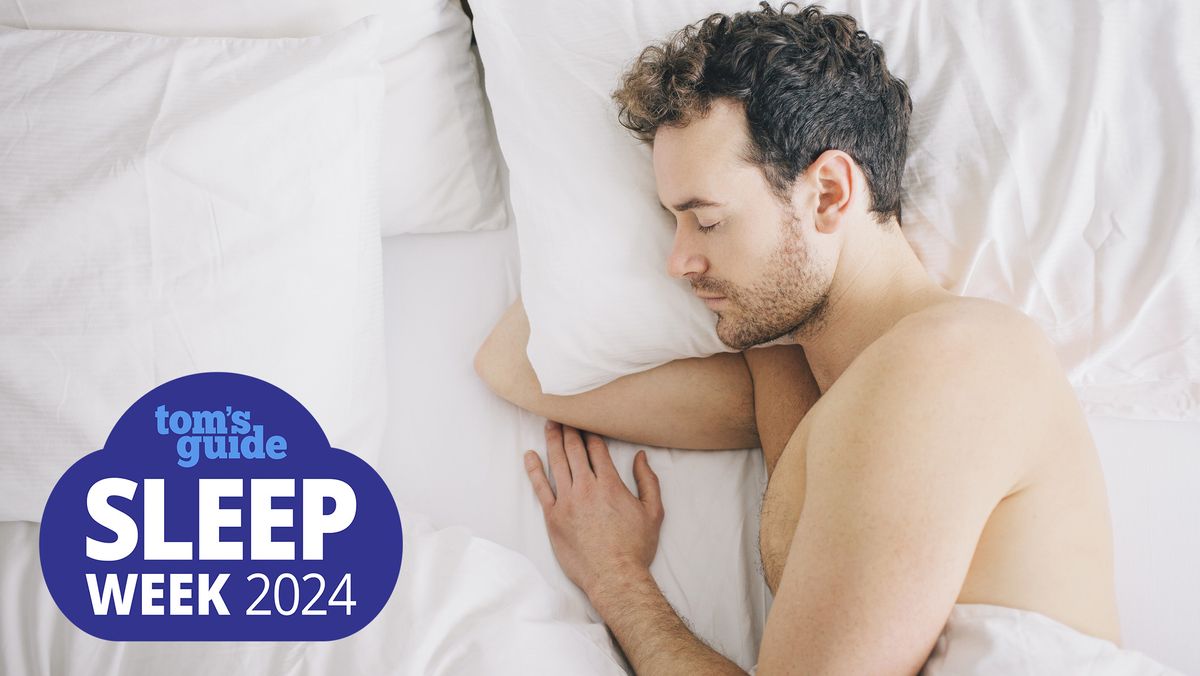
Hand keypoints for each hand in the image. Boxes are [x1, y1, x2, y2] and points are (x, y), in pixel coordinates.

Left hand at [524, 420, 663, 597]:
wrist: (614, 577)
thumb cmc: (635, 547)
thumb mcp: (654, 512)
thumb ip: (648, 481)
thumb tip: (640, 457)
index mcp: (610, 484)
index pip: (597, 448)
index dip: (591, 432)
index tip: (586, 420)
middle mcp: (586, 488)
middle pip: (574, 450)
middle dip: (569, 429)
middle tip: (564, 414)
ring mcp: (566, 502)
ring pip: (557, 463)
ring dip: (553, 441)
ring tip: (550, 424)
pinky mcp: (553, 517)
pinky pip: (540, 488)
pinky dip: (534, 470)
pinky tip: (530, 456)